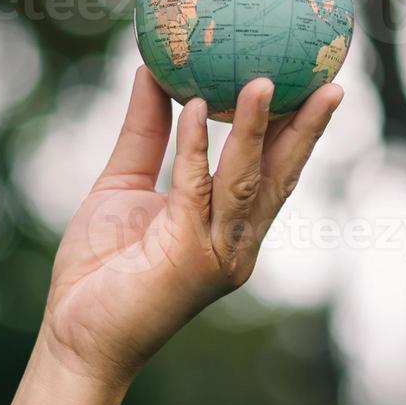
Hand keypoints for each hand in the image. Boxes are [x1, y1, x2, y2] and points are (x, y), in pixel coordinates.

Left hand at [37, 68, 344, 388]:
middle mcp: (236, 241)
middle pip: (282, 177)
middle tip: (331, 82)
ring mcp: (218, 252)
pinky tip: (198, 108)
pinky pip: (196, 190)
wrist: (74, 335)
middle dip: (309, 129)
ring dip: (258, 130)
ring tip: (265, 82)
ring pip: (247, 180)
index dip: (298, 129)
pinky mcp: (190, 258)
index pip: (275, 171)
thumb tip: (149, 69)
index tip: (315, 83)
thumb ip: (144, 132)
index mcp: (230, 227)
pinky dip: (198, 148)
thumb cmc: (99, 267)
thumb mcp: (123, 184)